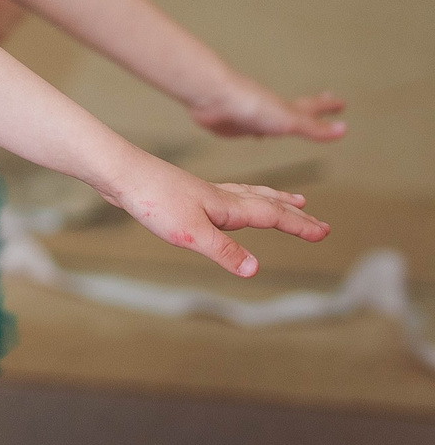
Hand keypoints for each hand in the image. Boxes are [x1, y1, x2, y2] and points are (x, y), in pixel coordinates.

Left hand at [96, 152, 327, 277]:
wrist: (122, 174)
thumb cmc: (154, 200)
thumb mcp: (190, 233)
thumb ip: (224, 251)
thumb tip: (255, 270)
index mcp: (228, 206)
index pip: (273, 215)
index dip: (299, 226)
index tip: (324, 233)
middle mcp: (222, 196)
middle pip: (269, 204)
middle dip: (296, 215)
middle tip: (321, 223)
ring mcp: (205, 193)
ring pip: (252, 195)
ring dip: (277, 200)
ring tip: (296, 200)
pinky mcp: (189, 194)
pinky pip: (232, 195)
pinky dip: (248, 198)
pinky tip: (234, 203)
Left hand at [187, 78, 346, 141]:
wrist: (214, 98)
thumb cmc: (251, 105)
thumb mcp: (289, 120)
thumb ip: (313, 128)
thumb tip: (343, 129)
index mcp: (286, 109)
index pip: (313, 107)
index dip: (327, 107)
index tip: (342, 102)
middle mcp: (271, 111)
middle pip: (296, 110)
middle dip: (311, 109)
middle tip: (324, 102)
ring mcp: (253, 117)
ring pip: (273, 119)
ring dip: (282, 121)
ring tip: (288, 125)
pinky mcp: (234, 125)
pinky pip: (250, 129)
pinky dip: (257, 131)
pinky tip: (255, 133)